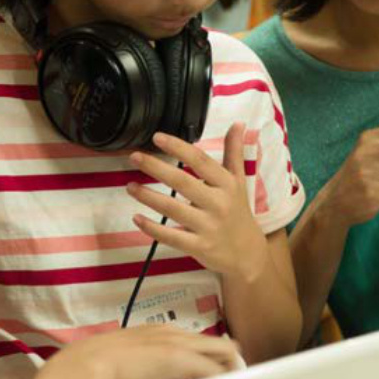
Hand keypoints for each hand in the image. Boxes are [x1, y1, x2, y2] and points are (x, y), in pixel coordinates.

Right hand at [43, 325, 242, 378]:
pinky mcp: (178, 358)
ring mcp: (174, 344)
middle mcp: (167, 333)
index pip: (191, 344)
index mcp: (152, 333)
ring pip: (220, 351)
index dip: (204, 362)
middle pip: (214, 343)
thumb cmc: (90, 375)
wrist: (80, 373)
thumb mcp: (121, 371)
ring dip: (229, 373)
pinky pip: (213, 369)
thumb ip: (141, 376)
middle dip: (227, 365)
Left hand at [126, 124, 267, 283]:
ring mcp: (208, 227)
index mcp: (226, 184)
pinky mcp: (199, 247)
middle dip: (156, 168)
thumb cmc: (238, 212)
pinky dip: (152, 228)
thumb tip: (238, 124)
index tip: (157, 137)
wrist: (248, 254)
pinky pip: (171, 237)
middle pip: (182, 182)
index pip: (200, 161)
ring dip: (148, 196)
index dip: (178, 147)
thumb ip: (234, 153)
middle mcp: (218, 203)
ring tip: (130, 186)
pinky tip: (137, 218)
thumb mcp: (238, 181)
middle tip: (134, 157)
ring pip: (173, 209)